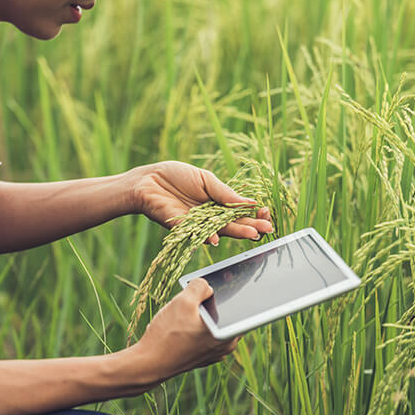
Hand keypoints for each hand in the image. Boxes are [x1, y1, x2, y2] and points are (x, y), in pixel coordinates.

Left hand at [129, 161, 272, 244]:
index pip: (240, 212)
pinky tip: (216, 238)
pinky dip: (205, 236)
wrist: (147, 180)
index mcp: (217, 203)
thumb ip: (224, 192)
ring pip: (219, 231)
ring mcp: (196, 224)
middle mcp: (209, 217)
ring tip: (252, 233)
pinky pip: (195, 234)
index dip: (253, 213)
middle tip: (266, 229)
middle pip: (234, 224)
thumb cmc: (175, 176)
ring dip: (236, 233)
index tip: (265, 212)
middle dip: (251, 226)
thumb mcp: (205, 179)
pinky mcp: (180, 228)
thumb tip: (249, 203)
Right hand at [133, 278, 238, 379]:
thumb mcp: (183, 301)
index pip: (242, 306)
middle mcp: (226, 346)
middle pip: (226, 313)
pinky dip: (195, 326)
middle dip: (212, 302)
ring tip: (182, 310)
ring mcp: (215, 353)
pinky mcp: (202, 356)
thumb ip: (200, 286)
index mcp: (229, 333)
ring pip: (213, 323)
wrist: (148, 364)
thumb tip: (207, 285)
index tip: (228, 280)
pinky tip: (178, 323)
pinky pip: (203, 334)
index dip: (234, 291)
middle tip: (197, 293)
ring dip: (201, 314)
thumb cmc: (167, 335)